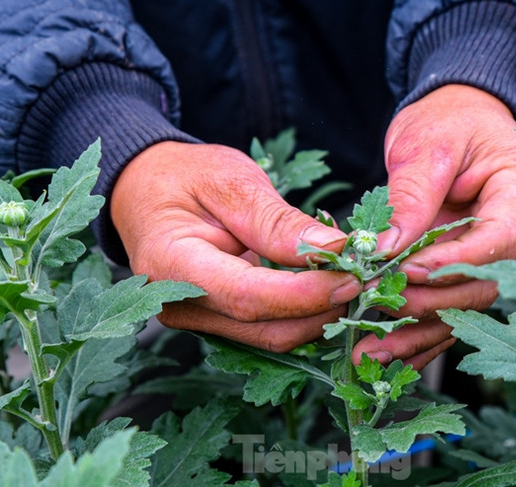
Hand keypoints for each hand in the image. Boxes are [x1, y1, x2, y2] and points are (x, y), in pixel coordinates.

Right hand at [110, 141, 360, 351]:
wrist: (146, 189)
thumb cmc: (184, 176)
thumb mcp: (230, 181)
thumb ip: (277, 221)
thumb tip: (334, 249)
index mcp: (171, 264)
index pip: (248, 297)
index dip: (305, 295)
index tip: (353, 277)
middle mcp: (179, 305)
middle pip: (264, 330)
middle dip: (322, 312)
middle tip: (369, 281)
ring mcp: (196, 319)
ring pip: (269, 338)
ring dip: (318, 318)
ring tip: (356, 283)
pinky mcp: (214, 320)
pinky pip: (264, 329)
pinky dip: (301, 314)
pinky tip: (328, 289)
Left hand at [353, 84, 515, 368]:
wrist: (455, 117)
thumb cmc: (447, 120)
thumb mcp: (426, 146)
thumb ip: (413, 197)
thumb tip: (389, 251)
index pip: (498, 240)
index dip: (453, 262)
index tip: (407, 270)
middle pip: (482, 282)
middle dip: (428, 299)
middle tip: (377, 302)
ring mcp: (494, 254)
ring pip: (463, 305)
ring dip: (418, 330)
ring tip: (370, 347)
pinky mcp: (466, 268)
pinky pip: (448, 307)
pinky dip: (417, 332)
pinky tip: (384, 351)